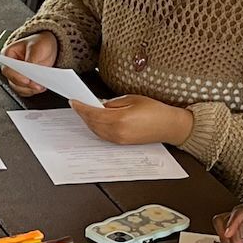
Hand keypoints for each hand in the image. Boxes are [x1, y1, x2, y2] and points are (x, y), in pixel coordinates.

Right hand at [0, 31, 58, 97]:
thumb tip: (31, 69)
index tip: (27, 80)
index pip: (7, 69)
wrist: (47, 46)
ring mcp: (17, 76)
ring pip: (19, 88)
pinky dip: (34, 90)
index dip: (16, 76)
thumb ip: (32, 58)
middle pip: (13, 81)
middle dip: (26, 85)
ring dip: (31, 89)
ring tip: (41, 86)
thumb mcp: (37, 46)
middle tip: (38, 85)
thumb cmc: (39, 42)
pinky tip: (41, 86)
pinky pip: (26, 91)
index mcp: (8, 55)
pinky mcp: (25, 82)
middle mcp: (10, 67)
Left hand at [75, 93, 193, 146]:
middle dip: (83, 114)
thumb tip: (99, 105)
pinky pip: (103, 135)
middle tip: (76, 104)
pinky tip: (95, 121)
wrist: (169, 126)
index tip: (73, 101)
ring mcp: (119, 140)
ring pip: (96, 130)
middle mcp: (117, 132)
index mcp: (119, 119)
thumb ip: (113, 103)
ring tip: (84, 111)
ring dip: (88, 121)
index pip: (93, 113)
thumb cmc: (155, 111)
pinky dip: (96, 127)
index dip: (81, 107)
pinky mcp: (122, 143)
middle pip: (92, 123)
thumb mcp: (132, 99)